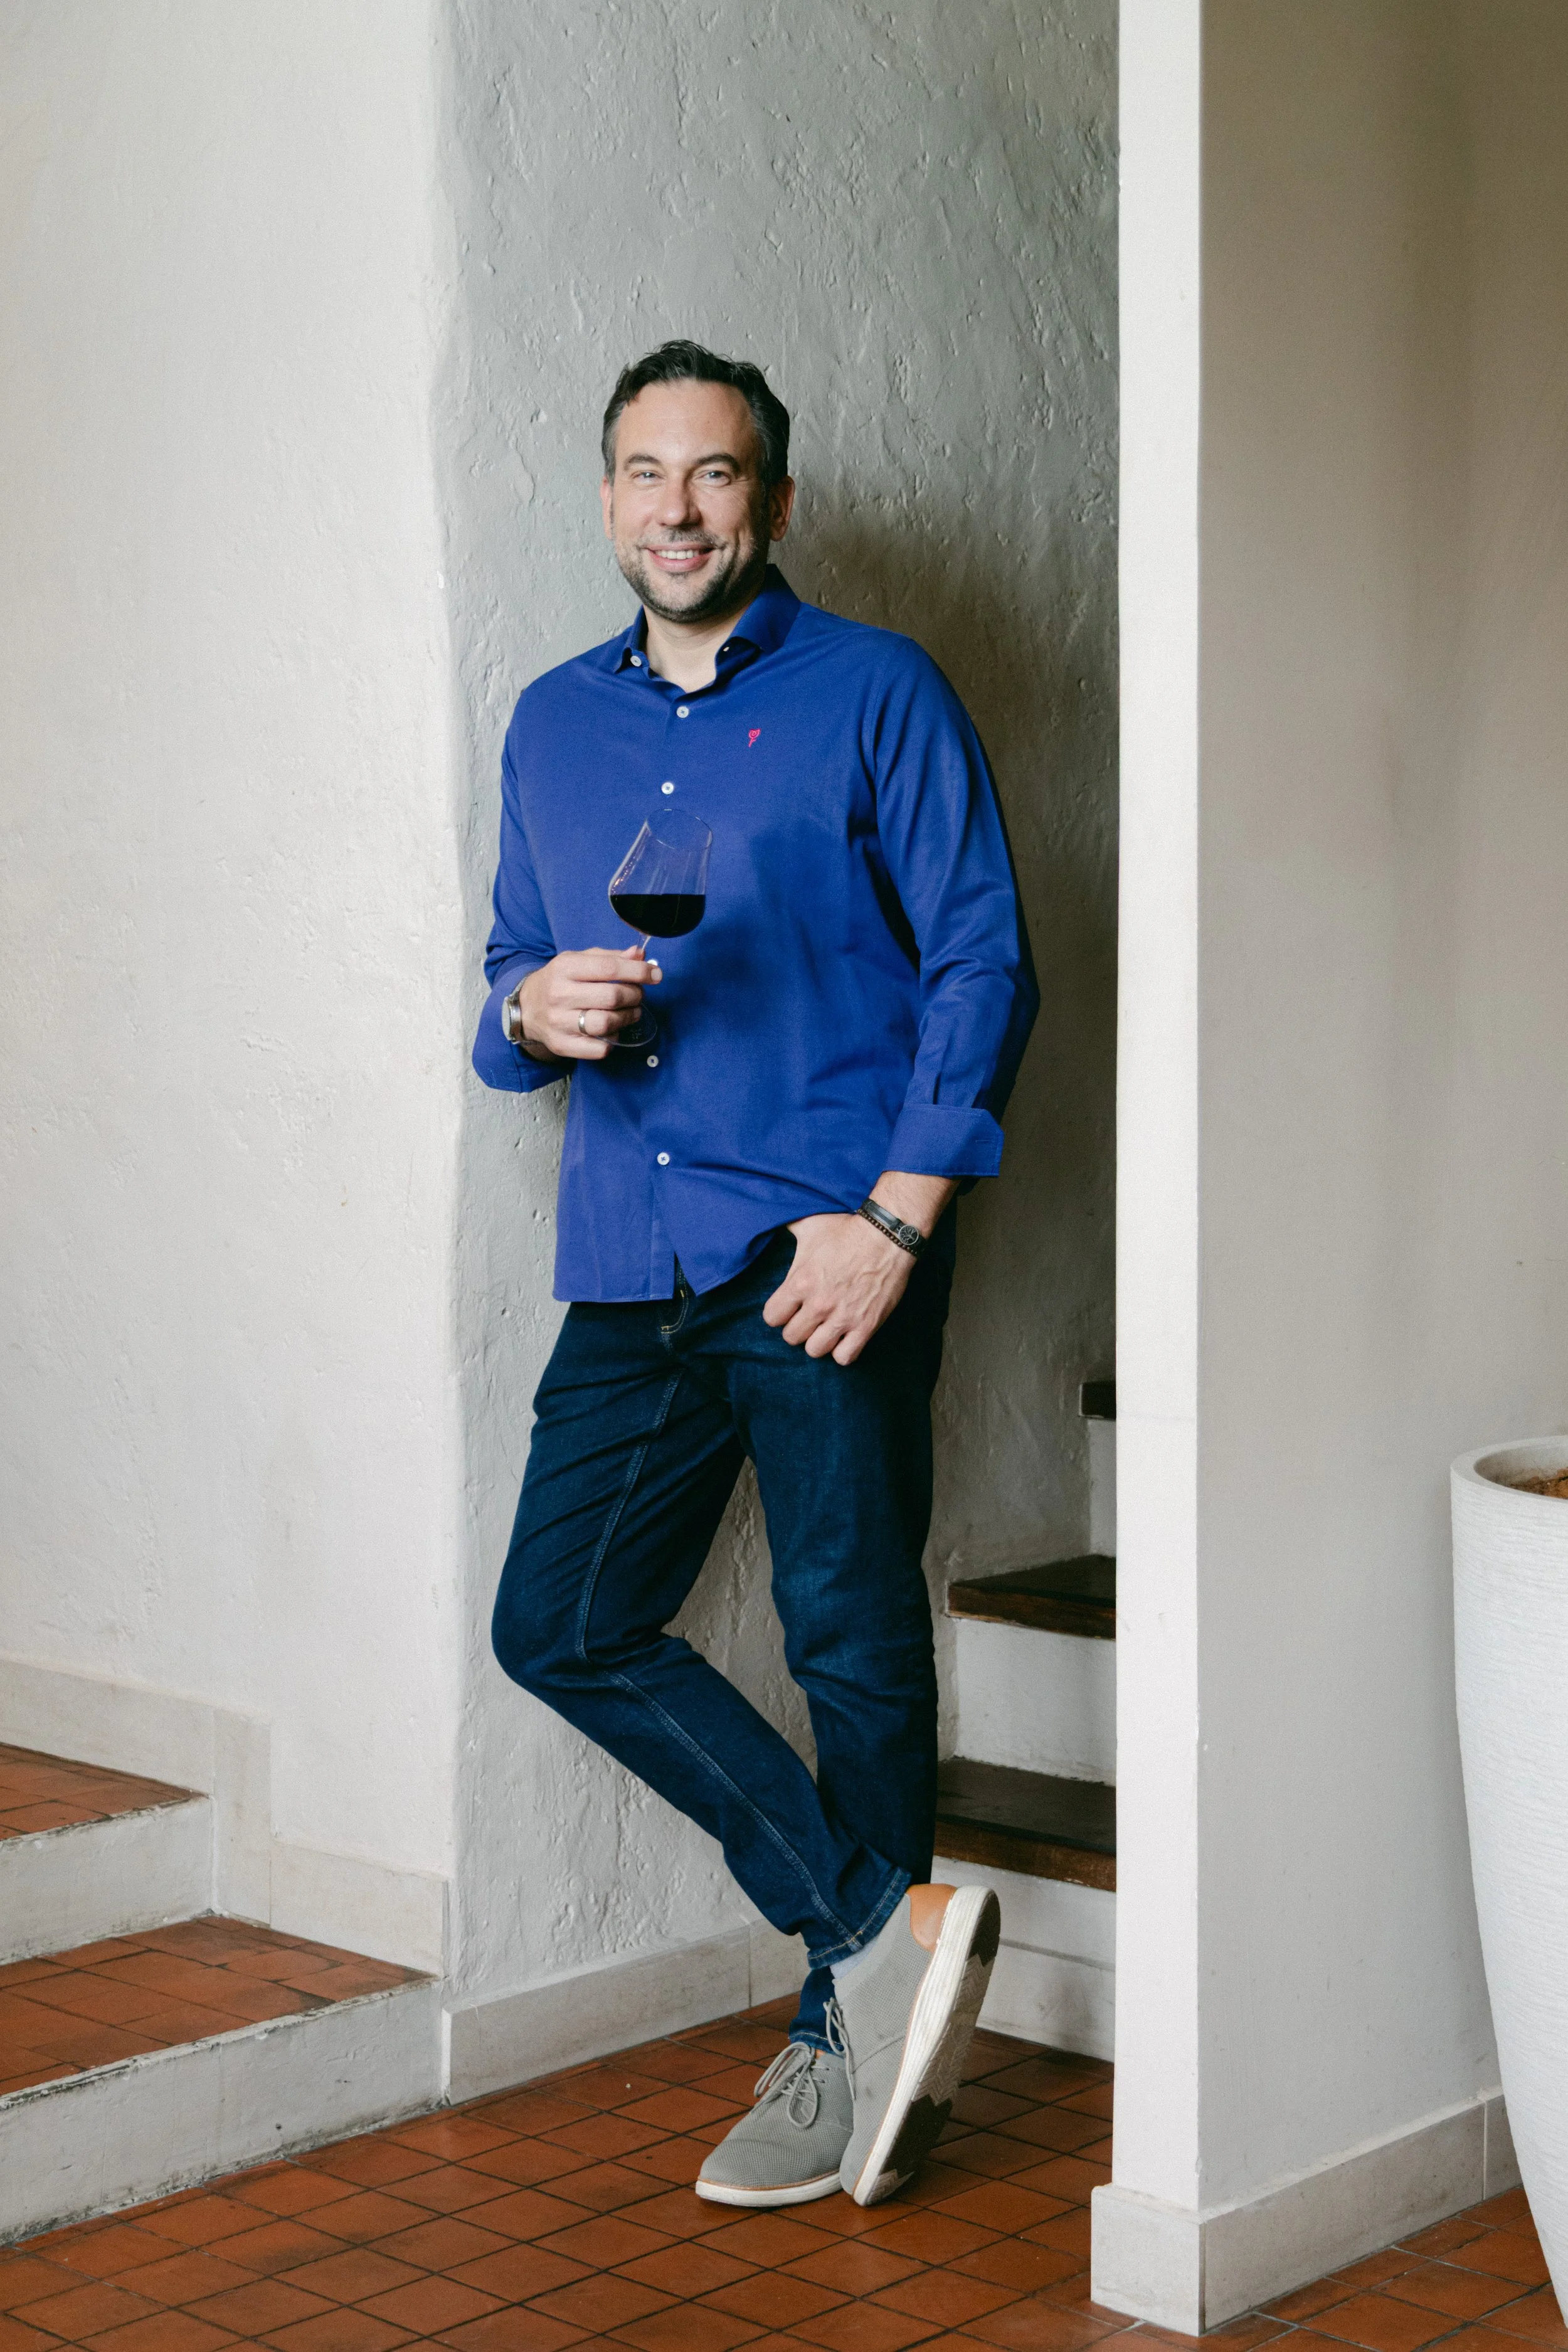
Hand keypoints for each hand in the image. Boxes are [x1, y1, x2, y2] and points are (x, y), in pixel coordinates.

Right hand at [515, 948, 660, 1061]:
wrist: (527, 1008)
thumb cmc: (560, 981)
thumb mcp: (579, 961)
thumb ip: (610, 957)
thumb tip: (640, 954)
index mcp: (565, 968)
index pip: (609, 968)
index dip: (638, 972)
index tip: (656, 975)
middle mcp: (559, 994)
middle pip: (612, 997)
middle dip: (635, 995)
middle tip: (638, 995)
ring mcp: (559, 1022)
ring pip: (607, 1024)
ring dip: (627, 1018)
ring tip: (630, 1012)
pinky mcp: (562, 1045)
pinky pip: (599, 1048)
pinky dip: (613, 1040)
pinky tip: (612, 1030)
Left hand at [763, 1213, 914, 1365]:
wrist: (888, 1236)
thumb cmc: (847, 1230)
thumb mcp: (810, 1225)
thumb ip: (788, 1228)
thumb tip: (774, 1216)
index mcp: (800, 1282)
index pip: (772, 1317)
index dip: (779, 1313)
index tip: (789, 1307)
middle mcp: (818, 1304)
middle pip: (791, 1337)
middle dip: (798, 1328)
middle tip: (809, 1317)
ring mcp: (843, 1317)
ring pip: (815, 1351)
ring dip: (819, 1341)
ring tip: (826, 1328)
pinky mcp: (866, 1326)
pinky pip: (845, 1357)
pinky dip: (843, 1351)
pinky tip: (845, 1337)